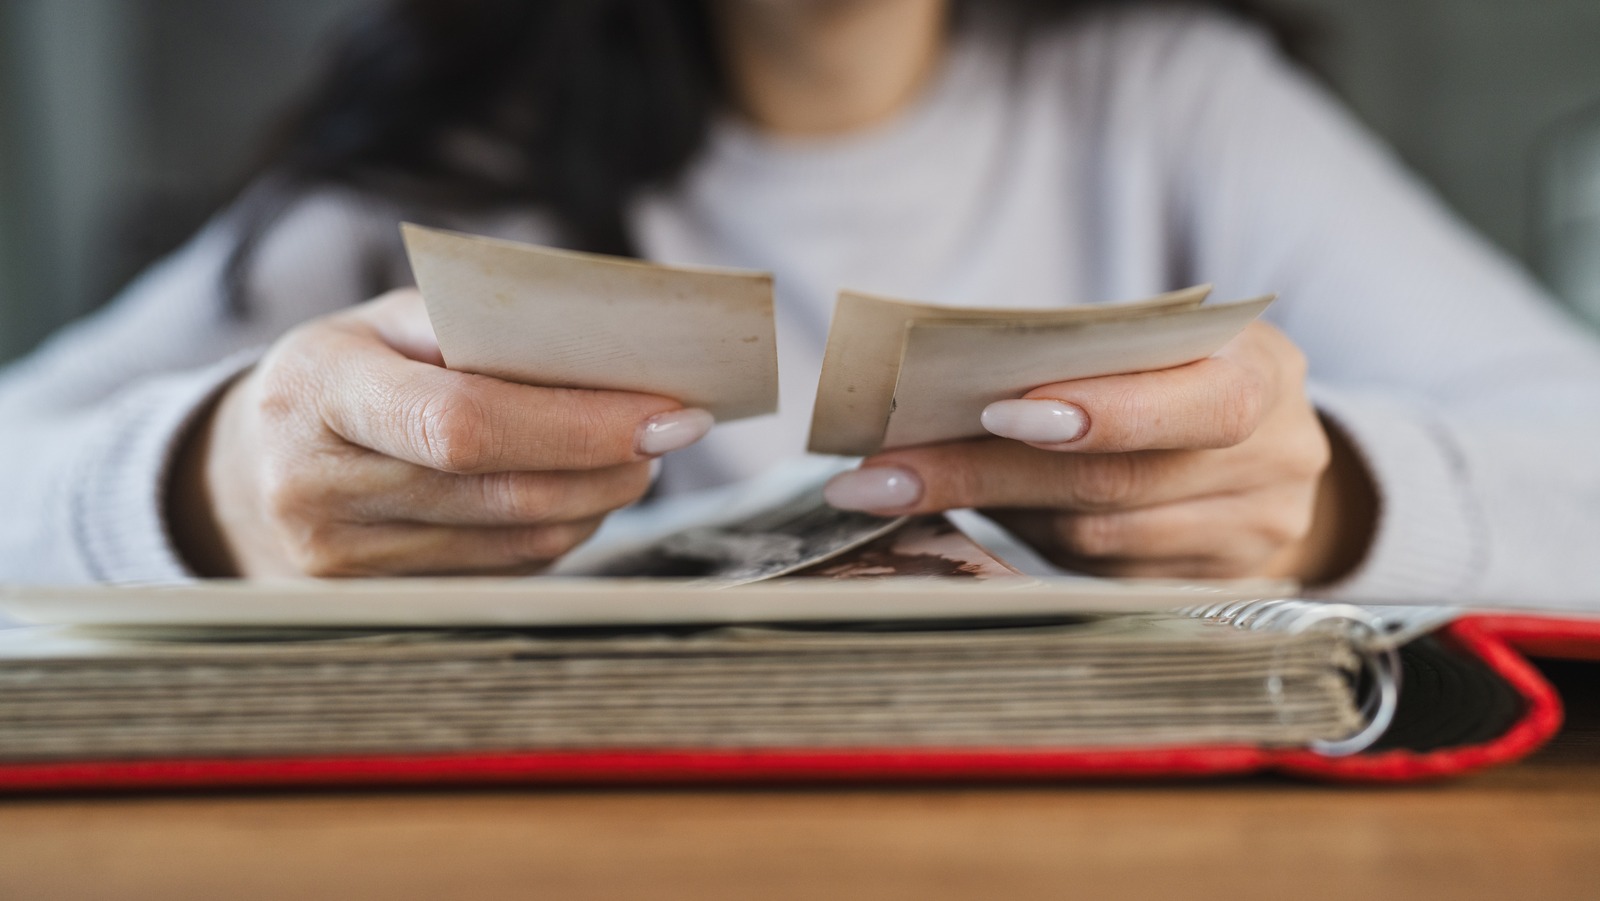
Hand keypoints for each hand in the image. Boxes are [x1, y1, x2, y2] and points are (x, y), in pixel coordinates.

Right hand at [169, 289, 712, 576]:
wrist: (250, 467)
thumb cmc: (343, 372)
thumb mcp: (388, 322)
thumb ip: (483, 329)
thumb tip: (612, 354)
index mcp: (316, 392)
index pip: (461, 424)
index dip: (575, 424)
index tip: (663, 410)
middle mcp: (318, 489)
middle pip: (503, 493)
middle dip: (610, 462)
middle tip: (676, 428)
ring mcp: (343, 563)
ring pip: (517, 545)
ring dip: (600, 499)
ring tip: (639, 453)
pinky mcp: (379, 603)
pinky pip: (503, 573)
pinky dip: (561, 530)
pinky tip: (583, 490)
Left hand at [822, 321, 1375, 583]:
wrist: (1265, 446)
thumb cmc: (1178, 372)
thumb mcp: (1159, 341)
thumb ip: (1084, 357)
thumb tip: (935, 392)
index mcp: (1264, 375)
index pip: (1199, 404)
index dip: (1103, 413)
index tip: (997, 412)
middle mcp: (1273, 464)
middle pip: (1114, 482)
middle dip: (984, 473)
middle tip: (880, 473)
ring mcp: (1244, 540)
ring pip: (1092, 538)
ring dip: (989, 515)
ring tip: (893, 491)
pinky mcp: (1203, 591)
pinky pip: (1091, 574)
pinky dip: (1024, 542)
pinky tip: (966, 522)